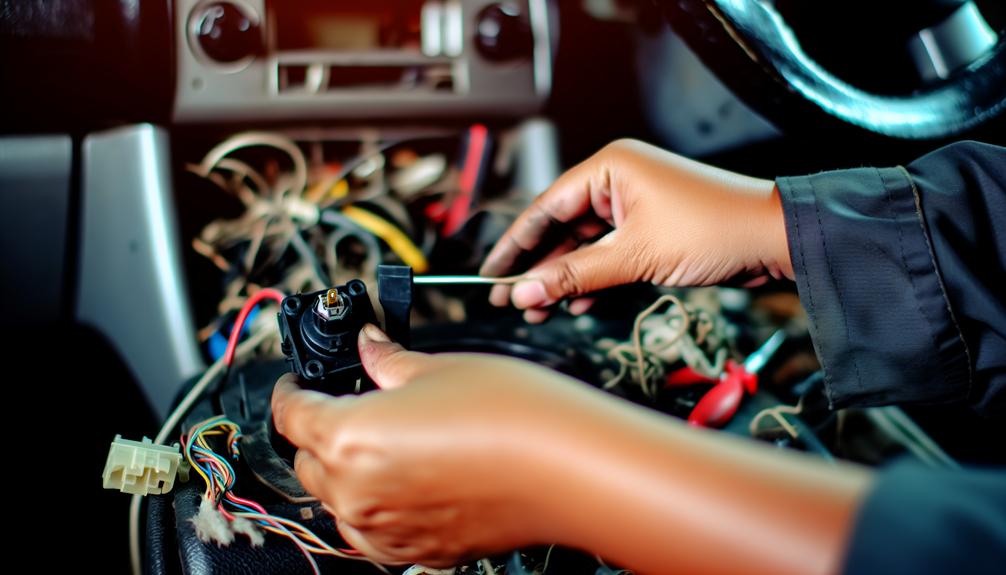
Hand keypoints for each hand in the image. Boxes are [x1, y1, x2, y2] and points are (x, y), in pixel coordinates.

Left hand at [271, 324, 619, 565]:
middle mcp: (356, 493)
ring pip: (337, 501)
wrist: (570, 469)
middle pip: (307, 462)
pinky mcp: (418, 552)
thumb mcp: (438, 367)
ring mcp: (385, 530)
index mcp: (347, 438)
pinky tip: (408, 478)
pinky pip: (373, 530)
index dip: (291, 389)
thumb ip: (386, 360)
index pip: (290, 413)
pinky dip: (375, 505)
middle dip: (319, 430)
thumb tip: (369, 346)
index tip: (299, 380)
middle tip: (351, 402)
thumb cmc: (513, 416)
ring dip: (345, 471)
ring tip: (386, 440)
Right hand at [480, 139, 792, 321]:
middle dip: (538, 268)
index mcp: (609, 168)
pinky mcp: (650, 232)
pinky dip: (594, 281)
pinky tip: (576, 305)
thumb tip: (525, 290)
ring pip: (584, 247)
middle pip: (562, 229)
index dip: (515, 243)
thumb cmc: (715, 228)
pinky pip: (609, 257)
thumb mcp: (635, 256)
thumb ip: (576, 275)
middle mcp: (618, 183)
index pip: (546, 207)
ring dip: (564, 280)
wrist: (775, 240)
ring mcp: (635, 209)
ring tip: (538, 311)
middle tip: (510, 300)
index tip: (491, 274)